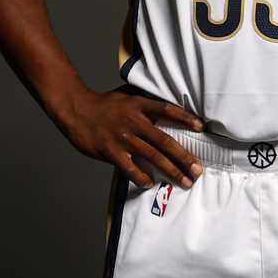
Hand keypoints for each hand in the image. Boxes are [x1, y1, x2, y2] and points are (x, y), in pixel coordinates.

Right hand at [54, 87, 205, 188]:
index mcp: (139, 105)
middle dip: (184, 157)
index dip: (185, 118)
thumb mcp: (126, 95)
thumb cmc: (103, 104)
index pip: (167, 110)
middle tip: (198, 170)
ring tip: (185, 181)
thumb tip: (165, 101)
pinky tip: (151, 182)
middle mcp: (134, 121)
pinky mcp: (111, 152)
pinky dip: (142, 177)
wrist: (76, 110)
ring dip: (171, 171)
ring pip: (153, 157)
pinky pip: (131, 168)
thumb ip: (144, 99)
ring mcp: (123, 138)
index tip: (201, 127)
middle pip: (165, 141)